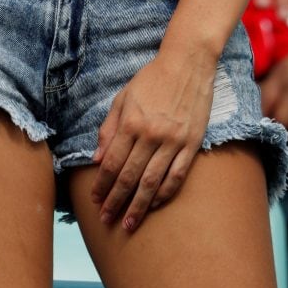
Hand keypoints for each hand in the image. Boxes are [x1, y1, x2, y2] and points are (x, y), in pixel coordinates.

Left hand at [90, 52, 214, 231]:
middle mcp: (150, 134)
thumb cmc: (151, 79)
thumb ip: (109, 128)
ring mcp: (173, 141)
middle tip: (107, 220)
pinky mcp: (191, 143)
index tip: (95, 200)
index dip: (102, 184)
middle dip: (116, 201)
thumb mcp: (123, 97)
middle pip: (129, 177)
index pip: (111, 162)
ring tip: (129, 224)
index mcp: (131, 122)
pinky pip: (177, 176)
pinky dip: (165, 194)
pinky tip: (155, 205)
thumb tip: (96, 158)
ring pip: (152, 182)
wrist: (187, 63)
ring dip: (139, 206)